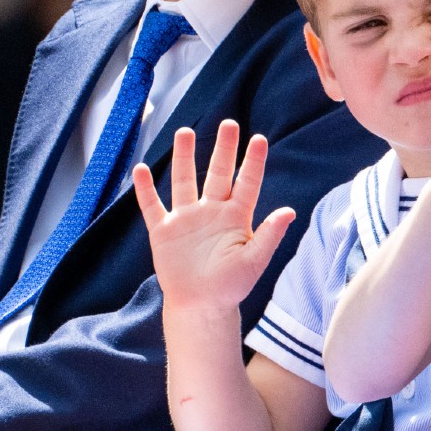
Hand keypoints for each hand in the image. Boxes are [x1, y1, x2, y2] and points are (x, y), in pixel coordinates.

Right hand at [134, 120, 294, 313]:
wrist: (202, 306)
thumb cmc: (231, 285)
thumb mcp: (254, 260)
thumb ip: (269, 234)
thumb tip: (290, 211)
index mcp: (236, 217)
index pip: (247, 183)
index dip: (253, 162)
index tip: (259, 139)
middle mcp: (212, 211)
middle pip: (218, 173)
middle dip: (223, 149)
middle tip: (229, 124)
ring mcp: (187, 219)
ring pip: (185, 181)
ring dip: (185, 158)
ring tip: (185, 132)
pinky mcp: (164, 232)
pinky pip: (153, 206)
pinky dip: (145, 190)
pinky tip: (141, 170)